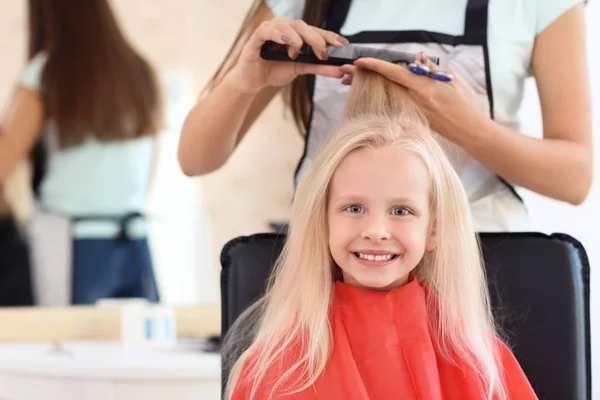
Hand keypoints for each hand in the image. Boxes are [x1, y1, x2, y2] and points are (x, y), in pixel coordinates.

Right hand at [226, 17, 348, 92]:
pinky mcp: (257, 36)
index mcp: (296, 33)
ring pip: (287, 25)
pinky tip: (285, 41)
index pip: (315, 30)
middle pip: (303, 26)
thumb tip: (340, 70)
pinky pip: (268, 30)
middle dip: (316, 39)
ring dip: (296, 39)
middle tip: (322, 54)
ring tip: (296, 54)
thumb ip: (318, 68)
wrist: (253, 80)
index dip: (329, 36)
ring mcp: (270, 29)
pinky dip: (278, 34)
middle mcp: (284, 28)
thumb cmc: (274, 70)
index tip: (343, 44)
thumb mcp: (299, 70)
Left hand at [345, 53, 485, 143]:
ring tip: (350, 82)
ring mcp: (412, 112)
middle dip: (364, 78)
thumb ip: (432, 69)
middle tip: (345, 73)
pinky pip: (394, 106)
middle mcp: (414, 101)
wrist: (470, 131)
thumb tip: (417, 60)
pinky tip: (370, 96)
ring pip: (387, 96)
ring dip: (368, 89)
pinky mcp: (413, 120)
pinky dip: (382, 100)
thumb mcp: (453, 80)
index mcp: (423, 88)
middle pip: (384, 85)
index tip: (359, 62)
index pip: (395, 74)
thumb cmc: (465, 104)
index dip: (376, 66)